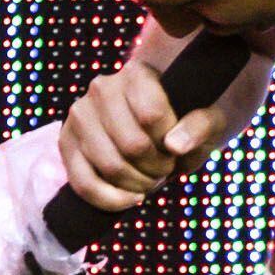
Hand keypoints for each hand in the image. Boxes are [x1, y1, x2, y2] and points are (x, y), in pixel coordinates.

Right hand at [59, 60, 228, 213]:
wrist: (151, 125)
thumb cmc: (184, 122)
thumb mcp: (208, 119)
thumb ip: (202, 125)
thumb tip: (175, 145)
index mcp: (137, 73)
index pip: (152, 115)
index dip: (170, 143)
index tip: (177, 149)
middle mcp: (101, 88)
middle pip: (132, 145)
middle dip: (156, 169)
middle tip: (165, 170)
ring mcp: (79, 115)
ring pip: (110, 166)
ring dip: (137, 185)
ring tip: (149, 181)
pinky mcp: (66, 142)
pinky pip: (83, 183)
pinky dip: (110, 200)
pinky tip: (131, 199)